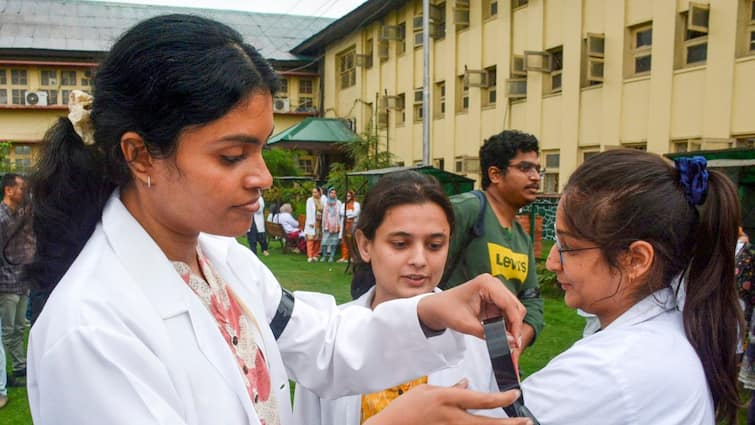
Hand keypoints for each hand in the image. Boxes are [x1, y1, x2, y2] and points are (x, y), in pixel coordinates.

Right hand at [364, 380, 532, 424]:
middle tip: (526, 421)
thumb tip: (467, 383)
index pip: (481, 399)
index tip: (515, 394)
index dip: (502, 398)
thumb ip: (450, 389)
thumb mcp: (427, 390)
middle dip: (510, 423)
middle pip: (488, 423)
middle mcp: (452, 418)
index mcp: (447, 399)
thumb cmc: (406, 409)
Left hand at [417, 273, 525, 344]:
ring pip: (514, 310)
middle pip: (515, 306)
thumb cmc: (446, 310)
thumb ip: (488, 333)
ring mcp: (495, 291)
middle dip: (515, 326)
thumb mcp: (466, 324)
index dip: (515, 323)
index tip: (515, 341)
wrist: (436, 308)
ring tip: (508, 342)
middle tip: (513, 345)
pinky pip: (507, 313)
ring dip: (512, 326)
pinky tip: (504, 336)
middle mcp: (493, 284)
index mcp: (486, 283)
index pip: (509, 304)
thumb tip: (510, 341)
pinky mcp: (494, 300)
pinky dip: (507, 325)